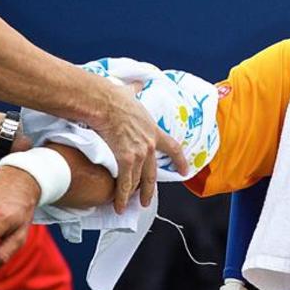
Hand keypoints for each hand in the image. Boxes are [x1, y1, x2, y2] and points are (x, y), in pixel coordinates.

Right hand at [94, 84, 188, 213]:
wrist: (104, 103)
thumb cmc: (115, 98)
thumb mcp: (131, 94)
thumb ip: (135, 91)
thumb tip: (136, 84)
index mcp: (153, 130)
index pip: (173, 148)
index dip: (180, 160)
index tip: (184, 170)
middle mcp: (150, 144)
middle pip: (154, 173)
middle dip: (150, 189)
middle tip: (147, 201)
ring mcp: (140, 153)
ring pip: (139, 181)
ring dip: (133, 195)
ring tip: (128, 205)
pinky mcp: (127, 159)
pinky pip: (125, 183)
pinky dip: (122, 196)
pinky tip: (119, 204)